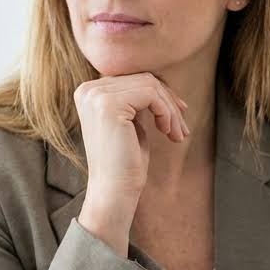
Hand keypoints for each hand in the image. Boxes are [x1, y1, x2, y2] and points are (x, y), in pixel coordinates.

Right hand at [74, 72, 188, 252]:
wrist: (114, 190)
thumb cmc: (125, 161)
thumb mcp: (131, 122)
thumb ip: (136, 99)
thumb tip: (160, 82)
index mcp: (89, 92)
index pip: (133, 78)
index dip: (160, 94)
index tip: (178, 113)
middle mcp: (88, 90)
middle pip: (143, 79)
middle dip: (169, 101)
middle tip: (181, 128)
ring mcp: (96, 96)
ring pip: (150, 85)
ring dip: (170, 110)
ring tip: (177, 133)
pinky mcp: (108, 105)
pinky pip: (151, 95)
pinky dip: (166, 112)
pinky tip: (168, 133)